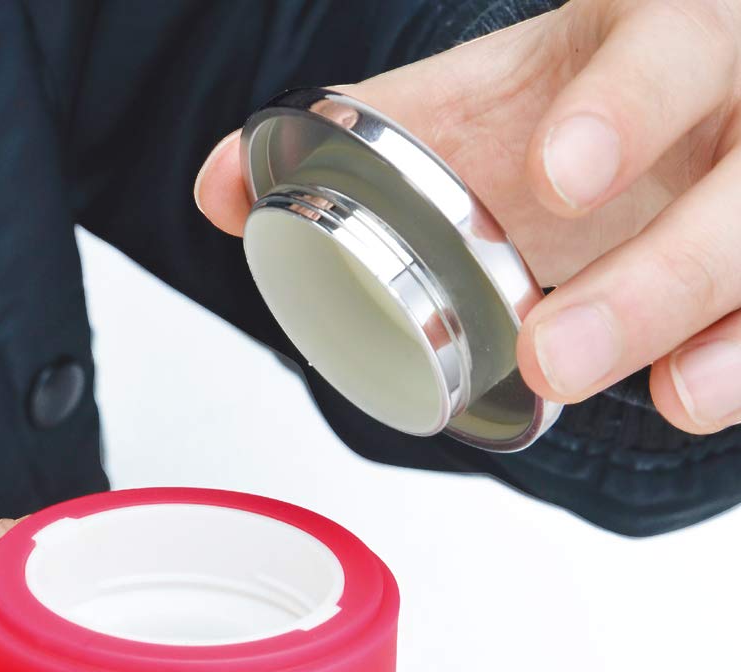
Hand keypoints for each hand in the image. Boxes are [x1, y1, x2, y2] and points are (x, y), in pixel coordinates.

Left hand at [196, 0, 740, 434]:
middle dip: (662, 274)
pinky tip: (696, 393)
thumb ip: (364, 134)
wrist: (670, 103)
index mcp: (667, 29)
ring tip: (672, 399)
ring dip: (737, 340)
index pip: (673, 46)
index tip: (557, 181)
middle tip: (557, 353)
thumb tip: (219, 190)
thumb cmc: (579, 98)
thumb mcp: (482, 97)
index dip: (629, 107)